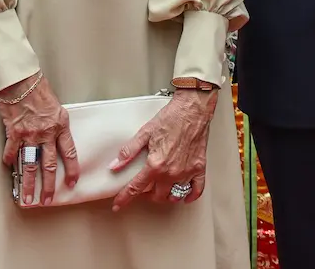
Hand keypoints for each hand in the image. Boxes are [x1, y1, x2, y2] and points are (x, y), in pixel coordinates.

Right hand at [0, 72, 77, 206]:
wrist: (21, 80)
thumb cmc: (39, 90)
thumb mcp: (56, 107)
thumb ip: (57, 125)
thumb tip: (55, 139)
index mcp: (60, 126)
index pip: (69, 153)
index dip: (71, 170)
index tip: (71, 183)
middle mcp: (46, 133)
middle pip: (49, 165)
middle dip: (48, 185)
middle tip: (47, 199)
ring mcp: (30, 134)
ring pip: (30, 164)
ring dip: (29, 182)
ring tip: (27, 196)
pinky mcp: (14, 133)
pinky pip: (12, 152)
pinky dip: (10, 159)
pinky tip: (9, 166)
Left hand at [111, 86, 216, 209]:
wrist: (192, 109)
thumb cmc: (171, 118)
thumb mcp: (145, 133)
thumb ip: (129, 151)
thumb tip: (115, 165)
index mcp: (156, 164)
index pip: (136, 188)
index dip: (124, 198)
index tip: (118, 205)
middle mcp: (171, 172)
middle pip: (157, 196)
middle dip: (147, 195)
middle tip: (143, 189)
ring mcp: (187, 172)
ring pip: (175, 196)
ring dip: (166, 196)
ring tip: (161, 189)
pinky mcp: (199, 168)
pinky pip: (196, 190)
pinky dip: (189, 196)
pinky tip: (184, 196)